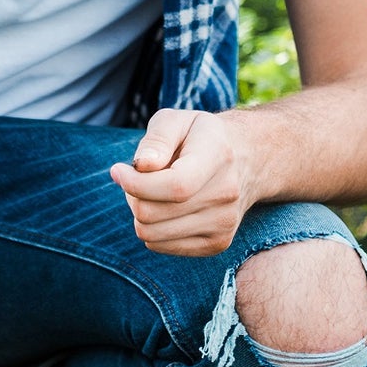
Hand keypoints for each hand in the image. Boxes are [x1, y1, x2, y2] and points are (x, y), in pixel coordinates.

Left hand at [109, 107, 257, 255]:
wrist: (247, 160)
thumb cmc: (200, 136)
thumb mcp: (177, 120)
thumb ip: (157, 138)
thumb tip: (141, 166)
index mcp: (218, 156)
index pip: (174, 186)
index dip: (136, 183)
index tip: (118, 170)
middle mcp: (227, 194)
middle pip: (153, 214)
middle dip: (132, 195)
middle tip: (136, 178)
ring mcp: (224, 224)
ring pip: (151, 235)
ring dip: (140, 213)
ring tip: (151, 192)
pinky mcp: (217, 244)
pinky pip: (160, 246)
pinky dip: (153, 228)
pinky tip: (166, 208)